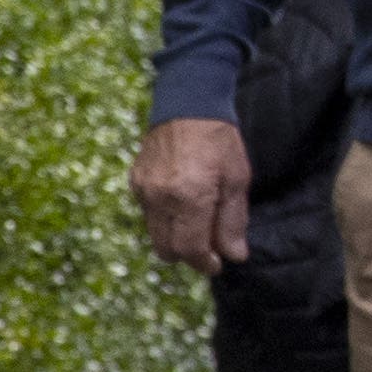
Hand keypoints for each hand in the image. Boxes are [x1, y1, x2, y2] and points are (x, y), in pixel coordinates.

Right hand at [131, 116, 250, 275]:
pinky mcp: (134, 183)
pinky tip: (182, 208)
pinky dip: (164, 221)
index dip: (203, 263)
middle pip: (166, 248)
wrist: (187, 106)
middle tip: (209, 250)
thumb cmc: (220, 142)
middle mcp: (160, 197)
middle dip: (188, 256)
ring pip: (154, 234)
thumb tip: (234, 255)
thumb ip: (233, 221)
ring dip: (174, 240)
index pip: (189, 248)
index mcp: (189, 197)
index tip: (217, 265)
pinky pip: (147, 215)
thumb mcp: (237, 179)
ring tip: (198, 228)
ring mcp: (142, 190)